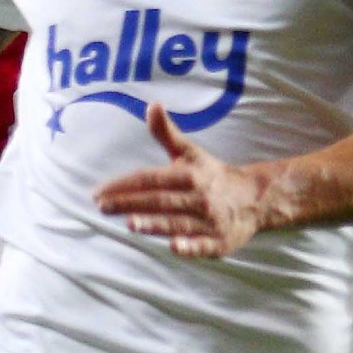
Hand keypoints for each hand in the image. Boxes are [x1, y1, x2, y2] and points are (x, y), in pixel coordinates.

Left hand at [93, 104, 265, 258]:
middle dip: (131, 203)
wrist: (253, 198)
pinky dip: (191, 246)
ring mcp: (208, 220)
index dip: (124, 184)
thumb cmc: (211, 176)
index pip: (150, 179)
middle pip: (160, 200)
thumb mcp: (190, 153)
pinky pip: (204, 245)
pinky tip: (175, 247)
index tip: (98, 192)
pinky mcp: (219, 242)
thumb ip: (167, 134)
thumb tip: (152, 105)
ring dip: (156, 224)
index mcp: (188, 175)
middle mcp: (197, 196)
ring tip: (131, 224)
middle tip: (103, 207)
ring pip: (178, 222)